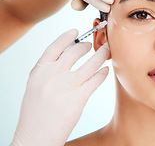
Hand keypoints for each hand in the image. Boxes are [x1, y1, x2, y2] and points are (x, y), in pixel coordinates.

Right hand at [11, 29, 109, 145]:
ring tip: (106, 51)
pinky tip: (106, 71)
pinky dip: (103, 73)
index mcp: (39, 71)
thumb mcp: (36, 85)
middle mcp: (52, 75)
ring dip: (101, 55)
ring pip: (91, 63)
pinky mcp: (78, 98)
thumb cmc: (36, 112)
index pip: (55, 46)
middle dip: (87, 45)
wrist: (35, 135)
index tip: (76, 31)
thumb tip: (66, 55)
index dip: (67, 37)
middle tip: (93, 45)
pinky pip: (96, 80)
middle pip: (75, 51)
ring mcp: (66, 86)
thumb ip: (48, 70)